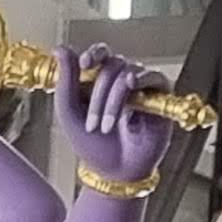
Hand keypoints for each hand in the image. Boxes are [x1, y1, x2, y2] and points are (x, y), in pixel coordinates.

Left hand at [57, 44, 176, 184]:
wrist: (115, 173)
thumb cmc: (94, 146)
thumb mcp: (70, 113)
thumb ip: (65, 82)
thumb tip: (61, 48)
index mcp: (100, 80)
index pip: (101, 54)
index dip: (94, 53)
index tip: (84, 63)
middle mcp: (122, 80)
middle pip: (112, 65)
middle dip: (98, 95)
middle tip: (92, 125)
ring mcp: (142, 87)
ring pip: (128, 73)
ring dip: (114, 99)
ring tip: (107, 127)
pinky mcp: (160, 97)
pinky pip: (154, 77)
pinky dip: (141, 81)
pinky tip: (131, 87)